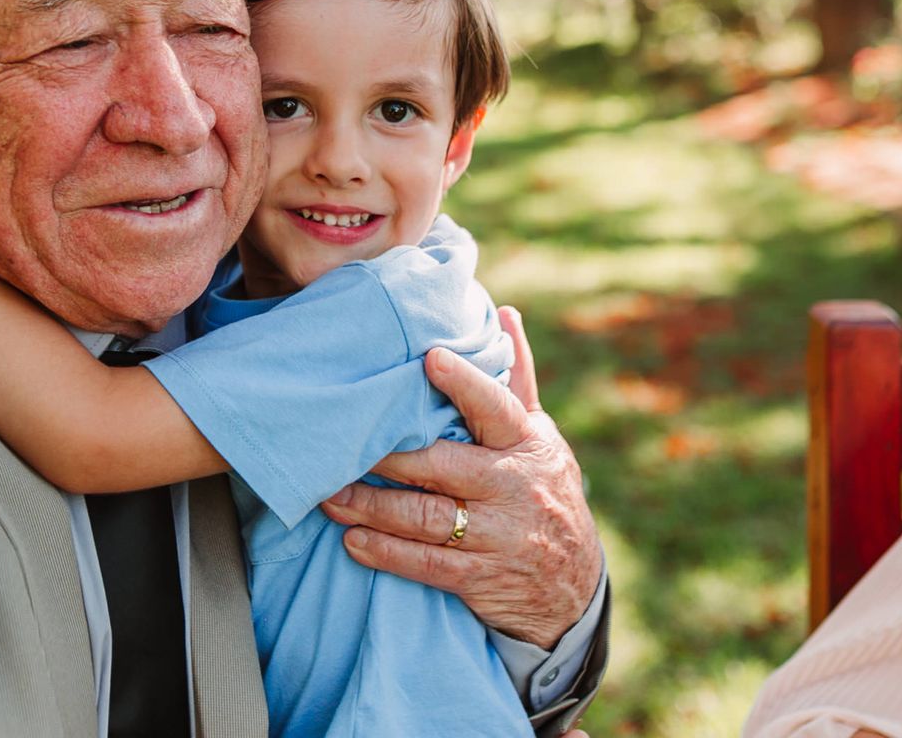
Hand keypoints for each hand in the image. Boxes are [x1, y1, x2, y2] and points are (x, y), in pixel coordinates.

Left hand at [321, 306, 601, 646]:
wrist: (573, 586)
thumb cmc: (544, 490)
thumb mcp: (540, 436)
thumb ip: (516, 380)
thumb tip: (503, 313)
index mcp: (525, 444)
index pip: (496, 408)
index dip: (464, 384)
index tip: (430, 359)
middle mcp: (512, 488)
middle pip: (443, 465)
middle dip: (390, 455)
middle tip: (340, 440)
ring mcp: (497, 535)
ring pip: (426, 517)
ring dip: (372, 506)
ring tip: (329, 494)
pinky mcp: (480, 578)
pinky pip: (427, 564)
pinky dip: (386, 553)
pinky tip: (352, 540)